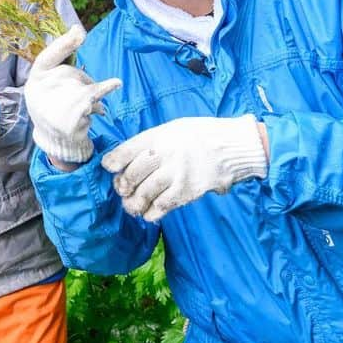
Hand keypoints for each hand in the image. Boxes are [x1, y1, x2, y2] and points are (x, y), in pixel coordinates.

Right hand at [24, 24, 121, 163]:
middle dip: (83, 81)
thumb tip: (78, 32)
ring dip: (91, 94)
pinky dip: (105, 89)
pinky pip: (92, 98)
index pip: (47, 57)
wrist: (56, 140)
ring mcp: (52, 106)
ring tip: (88, 108)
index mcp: (35, 79)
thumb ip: (61, 64)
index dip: (64, 43)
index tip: (79, 31)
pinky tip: (115, 83)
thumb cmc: (55, 107)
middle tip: (84, 98)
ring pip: (83, 86)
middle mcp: (39, 91)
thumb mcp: (51, 85)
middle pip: (71, 73)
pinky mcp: (69, 119)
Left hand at [101, 115, 267, 221]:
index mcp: (157, 137)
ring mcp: (176, 174)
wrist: (233, 145)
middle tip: (123, 190)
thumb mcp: (172, 129)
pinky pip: (163, 205)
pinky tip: (149, 214)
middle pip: (131, 176)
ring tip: (132, 206)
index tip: (109, 168)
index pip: (124, 152)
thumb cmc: (200, 135)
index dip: (112, 163)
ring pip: (144, 194)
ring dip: (134, 203)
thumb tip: (128, 158)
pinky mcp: (188, 190)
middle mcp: (163, 155)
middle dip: (123, 186)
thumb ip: (151, 141)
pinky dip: (152, 212)